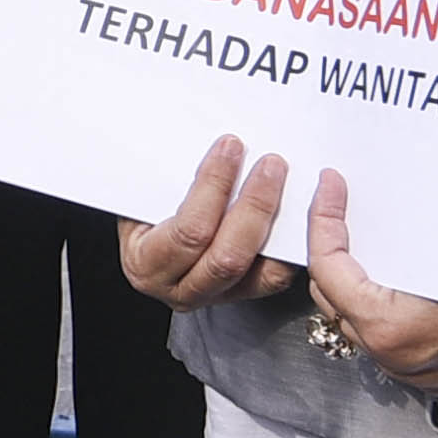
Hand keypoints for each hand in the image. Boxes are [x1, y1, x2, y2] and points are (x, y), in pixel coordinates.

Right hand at [117, 134, 300, 310]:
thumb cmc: (145, 211)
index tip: (230, 148)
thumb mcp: (144, 195)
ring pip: (255, 269)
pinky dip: (288, 247)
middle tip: (270, 166)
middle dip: (254, 205)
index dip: (213, 186)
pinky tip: (293, 214)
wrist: (149, 241)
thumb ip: (170, 177)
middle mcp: (179, 288)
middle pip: (227, 256)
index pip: (189, 230)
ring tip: (287, 183)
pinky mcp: (241, 294)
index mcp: (146, 262)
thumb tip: (214, 142)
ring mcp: (213, 295)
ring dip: (275, 221)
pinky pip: (273, 277)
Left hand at [301, 170, 437, 395]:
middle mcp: (396, 360)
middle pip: (334, 301)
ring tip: (362, 244)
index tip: (331, 187)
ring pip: (360, 327)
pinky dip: (384, 312)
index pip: (329, 269)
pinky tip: (396, 282)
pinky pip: (393, 345)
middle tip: (338, 212)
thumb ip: (406, 233)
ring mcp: (417, 376)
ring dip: (355, 286)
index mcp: (391, 326)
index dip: (323, 222)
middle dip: (331, 254)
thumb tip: (371, 201)